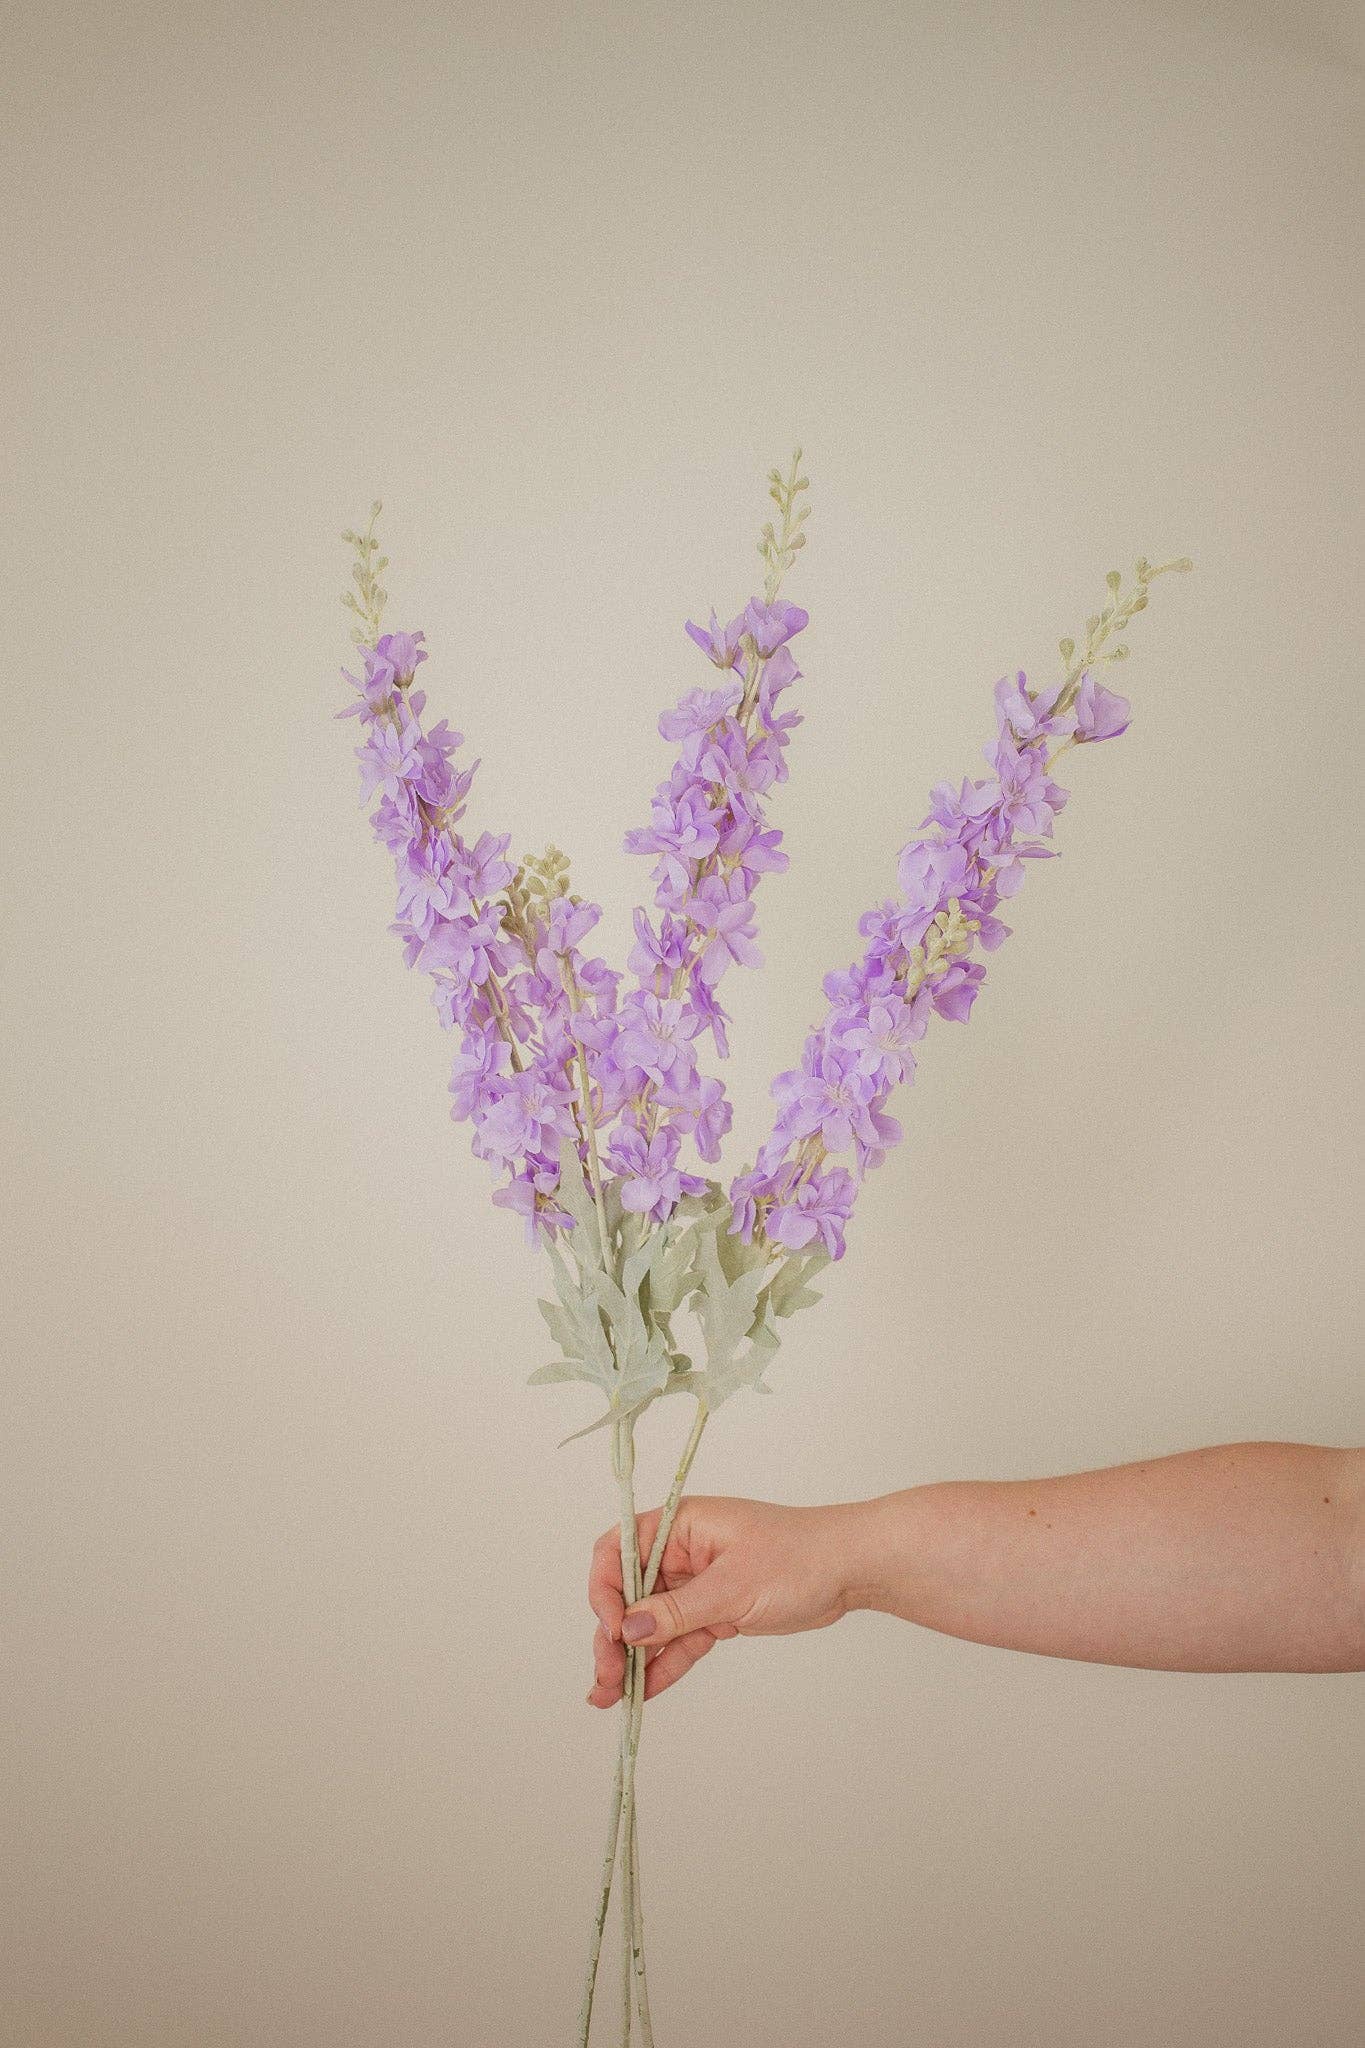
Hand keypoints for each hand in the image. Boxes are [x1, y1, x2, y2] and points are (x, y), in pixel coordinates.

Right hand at [586, 1493, 869, 1707]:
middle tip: (606, 1678)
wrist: (849, 1570)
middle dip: (614, 1637)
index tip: (612, 1628)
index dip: (605, 1589)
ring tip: (609, 1697)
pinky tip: (644, 1692)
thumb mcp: (733, 1586)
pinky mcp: (717, 1612)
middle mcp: (682, 1552)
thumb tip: (627, 1629)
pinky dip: (663, 1664)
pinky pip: (680, 1639)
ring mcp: (699, 1584)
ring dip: (632, 1659)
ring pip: (653, 1623)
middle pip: (630, 1595)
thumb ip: (678, 1610)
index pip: (619, 1552)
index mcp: (681, 1526)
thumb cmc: (798, 1558)